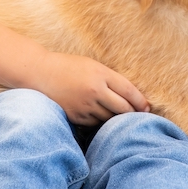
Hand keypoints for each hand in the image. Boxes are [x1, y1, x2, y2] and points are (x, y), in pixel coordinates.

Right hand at [32, 52, 149, 125]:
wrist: (39, 74)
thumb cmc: (67, 67)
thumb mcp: (91, 65)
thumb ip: (109, 78)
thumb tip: (130, 95)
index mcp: (101, 74)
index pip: (129, 91)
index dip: (141, 102)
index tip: (147, 108)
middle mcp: (95, 90)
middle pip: (123, 108)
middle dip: (133, 114)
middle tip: (138, 116)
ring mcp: (85, 105)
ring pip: (110, 118)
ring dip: (116, 119)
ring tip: (120, 119)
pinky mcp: (76, 117)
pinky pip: (95, 123)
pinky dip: (100, 122)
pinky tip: (100, 118)